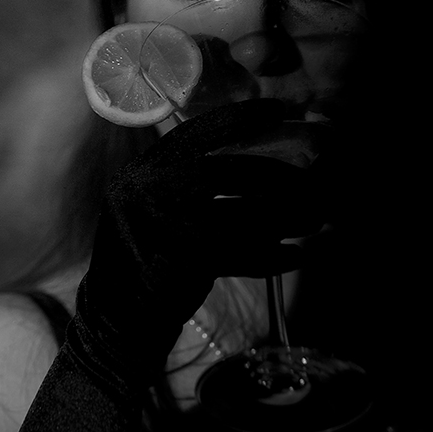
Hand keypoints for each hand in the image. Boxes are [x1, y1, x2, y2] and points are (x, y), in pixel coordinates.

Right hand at [66, 98, 332, 395]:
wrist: (115, 321)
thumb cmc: (144, 262)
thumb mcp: (152, 209)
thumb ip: (186, 182)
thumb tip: (258, 162)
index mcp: (143, 170)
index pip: (197, 131)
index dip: (241, 117)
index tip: (280, 109)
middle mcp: (147, 190)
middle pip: (229, 171)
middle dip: (279, 176)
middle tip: (314, 183)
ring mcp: (164, 225)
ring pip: (243, 214)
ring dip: (288, 217)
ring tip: (317, 218)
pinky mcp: (183, 261)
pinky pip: (244, 253)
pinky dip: (276, 256)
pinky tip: (299, 255)